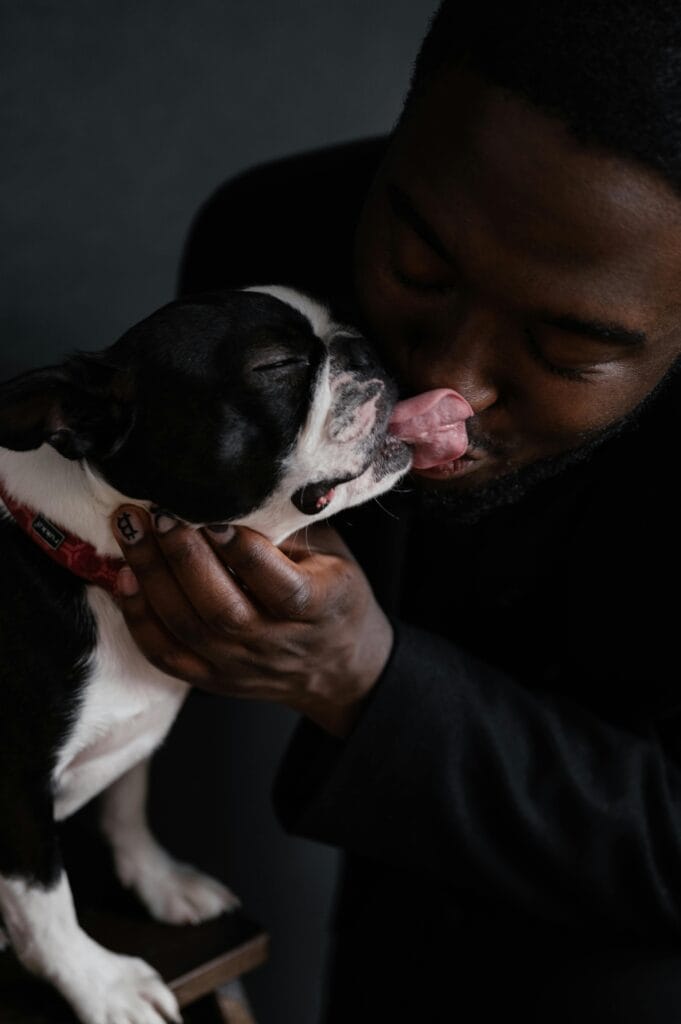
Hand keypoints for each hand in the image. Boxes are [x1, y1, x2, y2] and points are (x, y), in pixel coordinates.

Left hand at [110, 508, 392, 737]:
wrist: (339, 664)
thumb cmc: (334, 592)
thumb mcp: (332, 553)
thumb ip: (289, 527)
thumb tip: (234, 481)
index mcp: (321, 609)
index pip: (283, 588)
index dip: (245, 552)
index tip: (214, 514)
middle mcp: (278, 644)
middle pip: (223, 610)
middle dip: (184, 557)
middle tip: (158, 512)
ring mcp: (242, 666)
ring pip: (188, 629)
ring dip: (152, 577)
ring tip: (130, 530)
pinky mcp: (213, 679)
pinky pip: (166, 655)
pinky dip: (139, 617)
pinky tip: (124, 577)